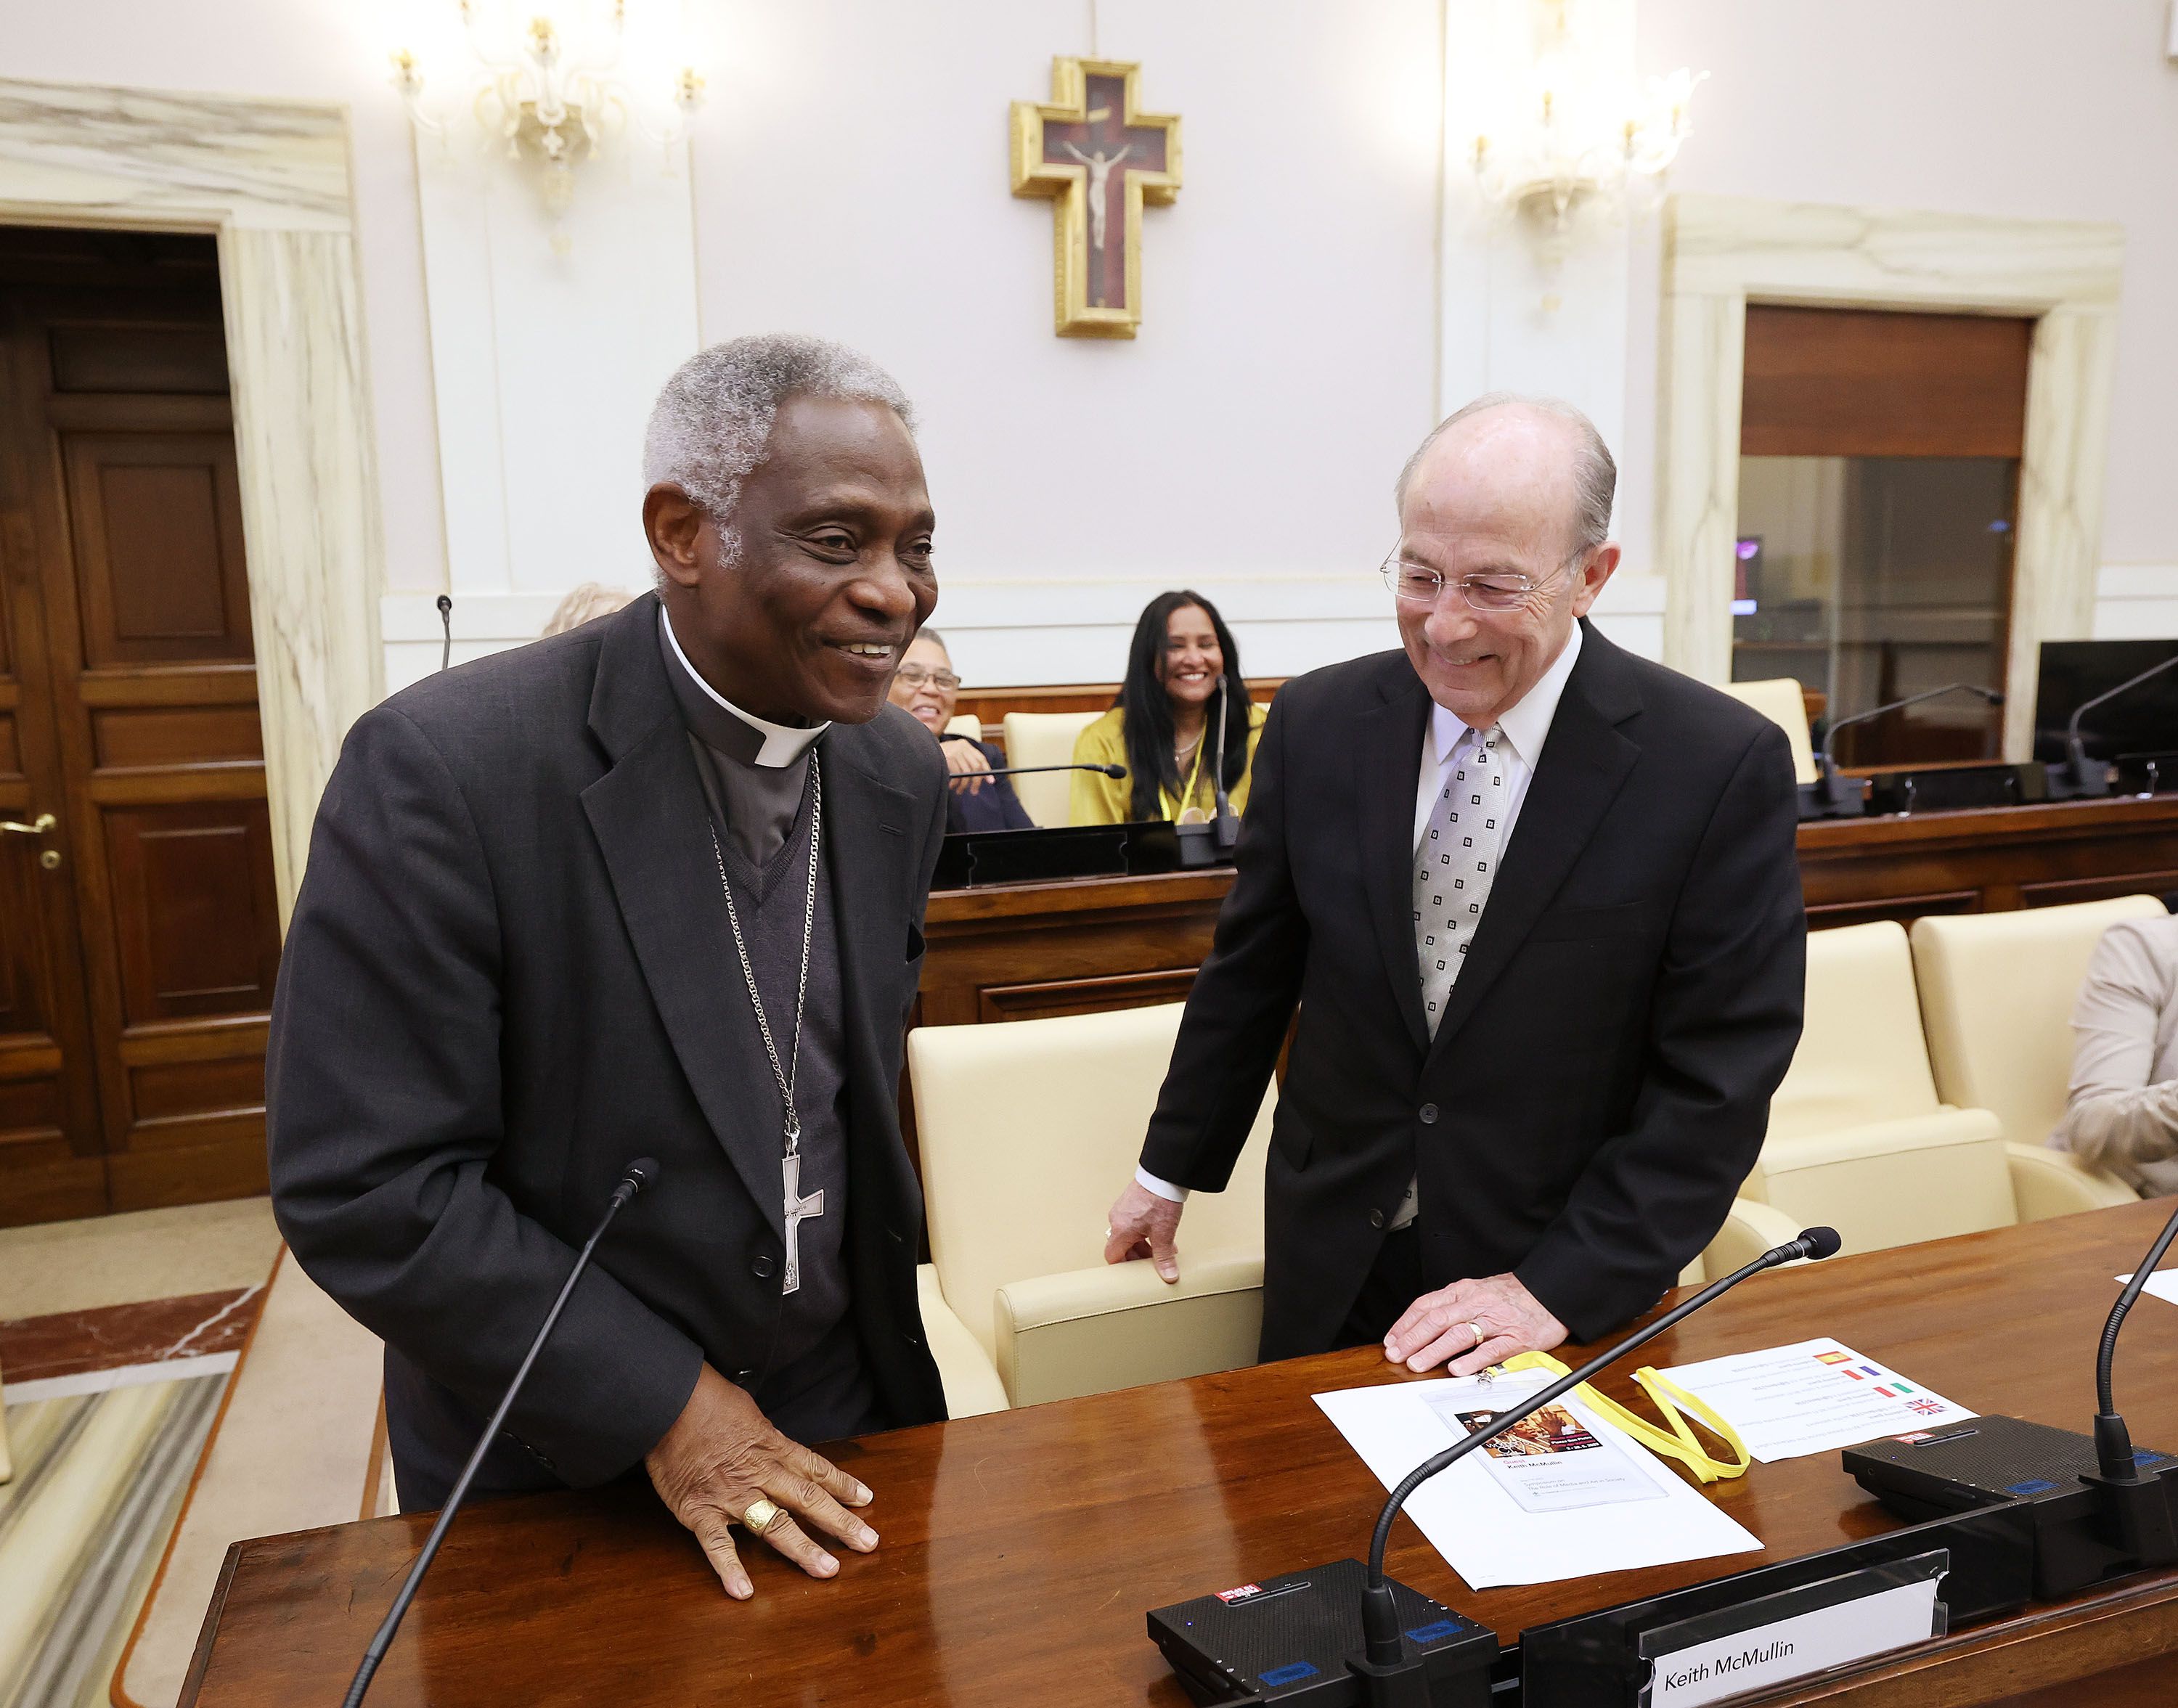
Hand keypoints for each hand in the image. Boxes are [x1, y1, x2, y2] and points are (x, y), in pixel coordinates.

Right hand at [644, 1363, 877, 1598]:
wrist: (668, 1403)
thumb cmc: (707, 1401)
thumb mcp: (749, 1413)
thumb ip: (766, 1438)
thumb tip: (777, 1446)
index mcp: (773, 1448)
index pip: (816, 1469)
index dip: (843, 1485)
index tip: (867, 1499)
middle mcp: (761, 1474)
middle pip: (808, 1500)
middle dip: (841, 1523)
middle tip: (869, 1543)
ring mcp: (732, 1496)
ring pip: (775, 1525)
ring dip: (803, 1549)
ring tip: (828, 1571)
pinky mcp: (699, 1511)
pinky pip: (718, 1544)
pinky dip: (729, 1568)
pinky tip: (743, 1590)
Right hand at [940, 738, 992, 795]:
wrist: (922, 749)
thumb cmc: (938, 756)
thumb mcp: (954, 755)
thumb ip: (966, 762)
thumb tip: (982, 777)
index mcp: (964, 745)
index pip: (981, 758)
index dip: (987, 771)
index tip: (991, 781)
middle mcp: (961, 747)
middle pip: (976, 766)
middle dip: (976, 781)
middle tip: (974, 791)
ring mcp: (954, 752)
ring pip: (967, 773)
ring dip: (964, 785)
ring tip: (960, 791)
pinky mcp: (948, 758)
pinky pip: (957, 775)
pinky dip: (955, 783)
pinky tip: (952, 786)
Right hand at [1103, 1179, 1183, 1281]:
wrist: (1164, 1174)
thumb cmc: (1160, 1198)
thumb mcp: (1164, 1233)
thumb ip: (1164, 1257)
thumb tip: (1168, 1275)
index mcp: (1120, 1230)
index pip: (1113, 1257)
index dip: (1124, 1267)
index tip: (1136, 1272)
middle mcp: (1117, 1219)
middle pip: (1122, 1247)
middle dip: (1139, 1256)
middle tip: (1154, 1261)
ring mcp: (1122, 1209)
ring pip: (1129, 1235)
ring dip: (1144, 1244)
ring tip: (1162, 1247)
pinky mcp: (1130, 1202)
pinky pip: (1132, 1223)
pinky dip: (1144, 1232)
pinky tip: (1160, 1231)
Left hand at [1383, 1272, 1566, 1376]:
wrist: (1550, 1292)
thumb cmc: (1512, 1295)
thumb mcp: (1477, 1290)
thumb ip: (1452, 1305)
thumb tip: (1420, 1324)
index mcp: (1464, 1291)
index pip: (1427, 1305)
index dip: (1406, 1324)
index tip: (1392, 1340)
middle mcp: (1477, 1303)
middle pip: (1438, 1319)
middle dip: (1413, 1339)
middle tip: (1397, 1355)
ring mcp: (1496, 1321)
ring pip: (1459, 1334)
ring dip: (1434, 1350)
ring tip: (1417, 1364)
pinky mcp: (1515, 1339)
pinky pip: (1490, 1350)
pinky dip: (1471, 1360)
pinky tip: (1456, 1369)